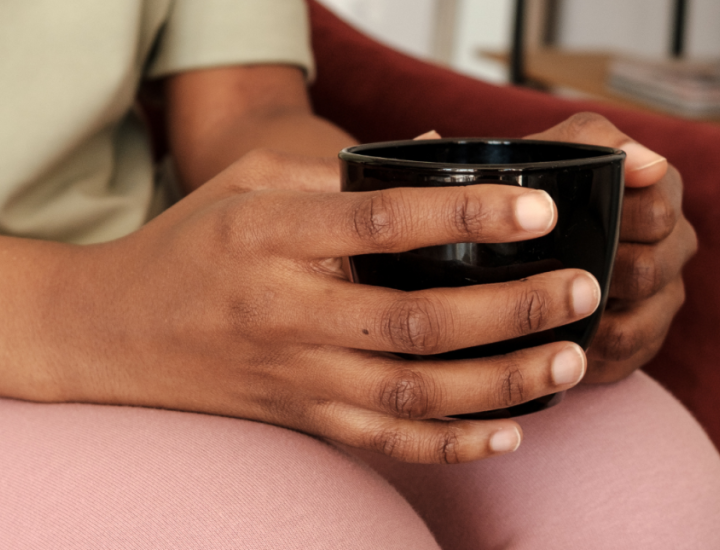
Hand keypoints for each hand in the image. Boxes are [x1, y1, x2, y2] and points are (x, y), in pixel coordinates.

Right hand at [63, 150, 599, 463]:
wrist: (113, 331)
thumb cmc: (186, 247)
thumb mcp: (244, 185)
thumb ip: (331, 170)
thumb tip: (432, 152)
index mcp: (271, 238)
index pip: (381, 222)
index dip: (463, 213)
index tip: (533, 208)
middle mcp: (287, 313)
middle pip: (416, 320)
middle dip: (511, 309)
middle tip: (580, 290)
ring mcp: (296, 376)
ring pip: (413, 393)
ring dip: (499, 382)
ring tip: (567, 362)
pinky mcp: (301, 417)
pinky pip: (385, 443)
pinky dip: (451, 444)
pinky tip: (506, 430)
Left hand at [527, 113, 697, 382]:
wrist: (502, 240)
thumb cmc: (531, 192)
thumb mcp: (551, 153)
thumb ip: (593, 140)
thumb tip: (649, 165)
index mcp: (658, 196)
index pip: (654, 215)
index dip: (610, 223)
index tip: (558, 224)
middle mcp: (671, 247)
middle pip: (649, 271)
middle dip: (598, 271)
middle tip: (547, 268)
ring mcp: (662, 297)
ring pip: (638, 322)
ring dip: (589, 317)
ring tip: (544, 309)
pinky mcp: (643, 340)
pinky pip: (624, 357)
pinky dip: (586, 352)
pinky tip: (553, 342)